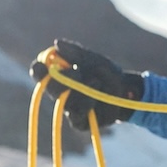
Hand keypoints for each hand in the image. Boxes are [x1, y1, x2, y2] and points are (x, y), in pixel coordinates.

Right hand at [29, 39, 143, 130]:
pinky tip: (99, 95)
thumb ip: (76, 53)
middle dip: (61, 80)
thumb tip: (57, 44)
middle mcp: (61, 93)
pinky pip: (78, 115)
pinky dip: (90, 102)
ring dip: (82, 89)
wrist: (127, 90)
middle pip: (50, 89)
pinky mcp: (80, 123)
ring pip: (66, 102)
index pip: (40, 73)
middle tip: (76, 72)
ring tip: (96, 80)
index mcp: (60, 76)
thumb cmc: (107, 73)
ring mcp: (70, 109)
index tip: (42, 64)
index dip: (38, 70)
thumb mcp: (94, 60)